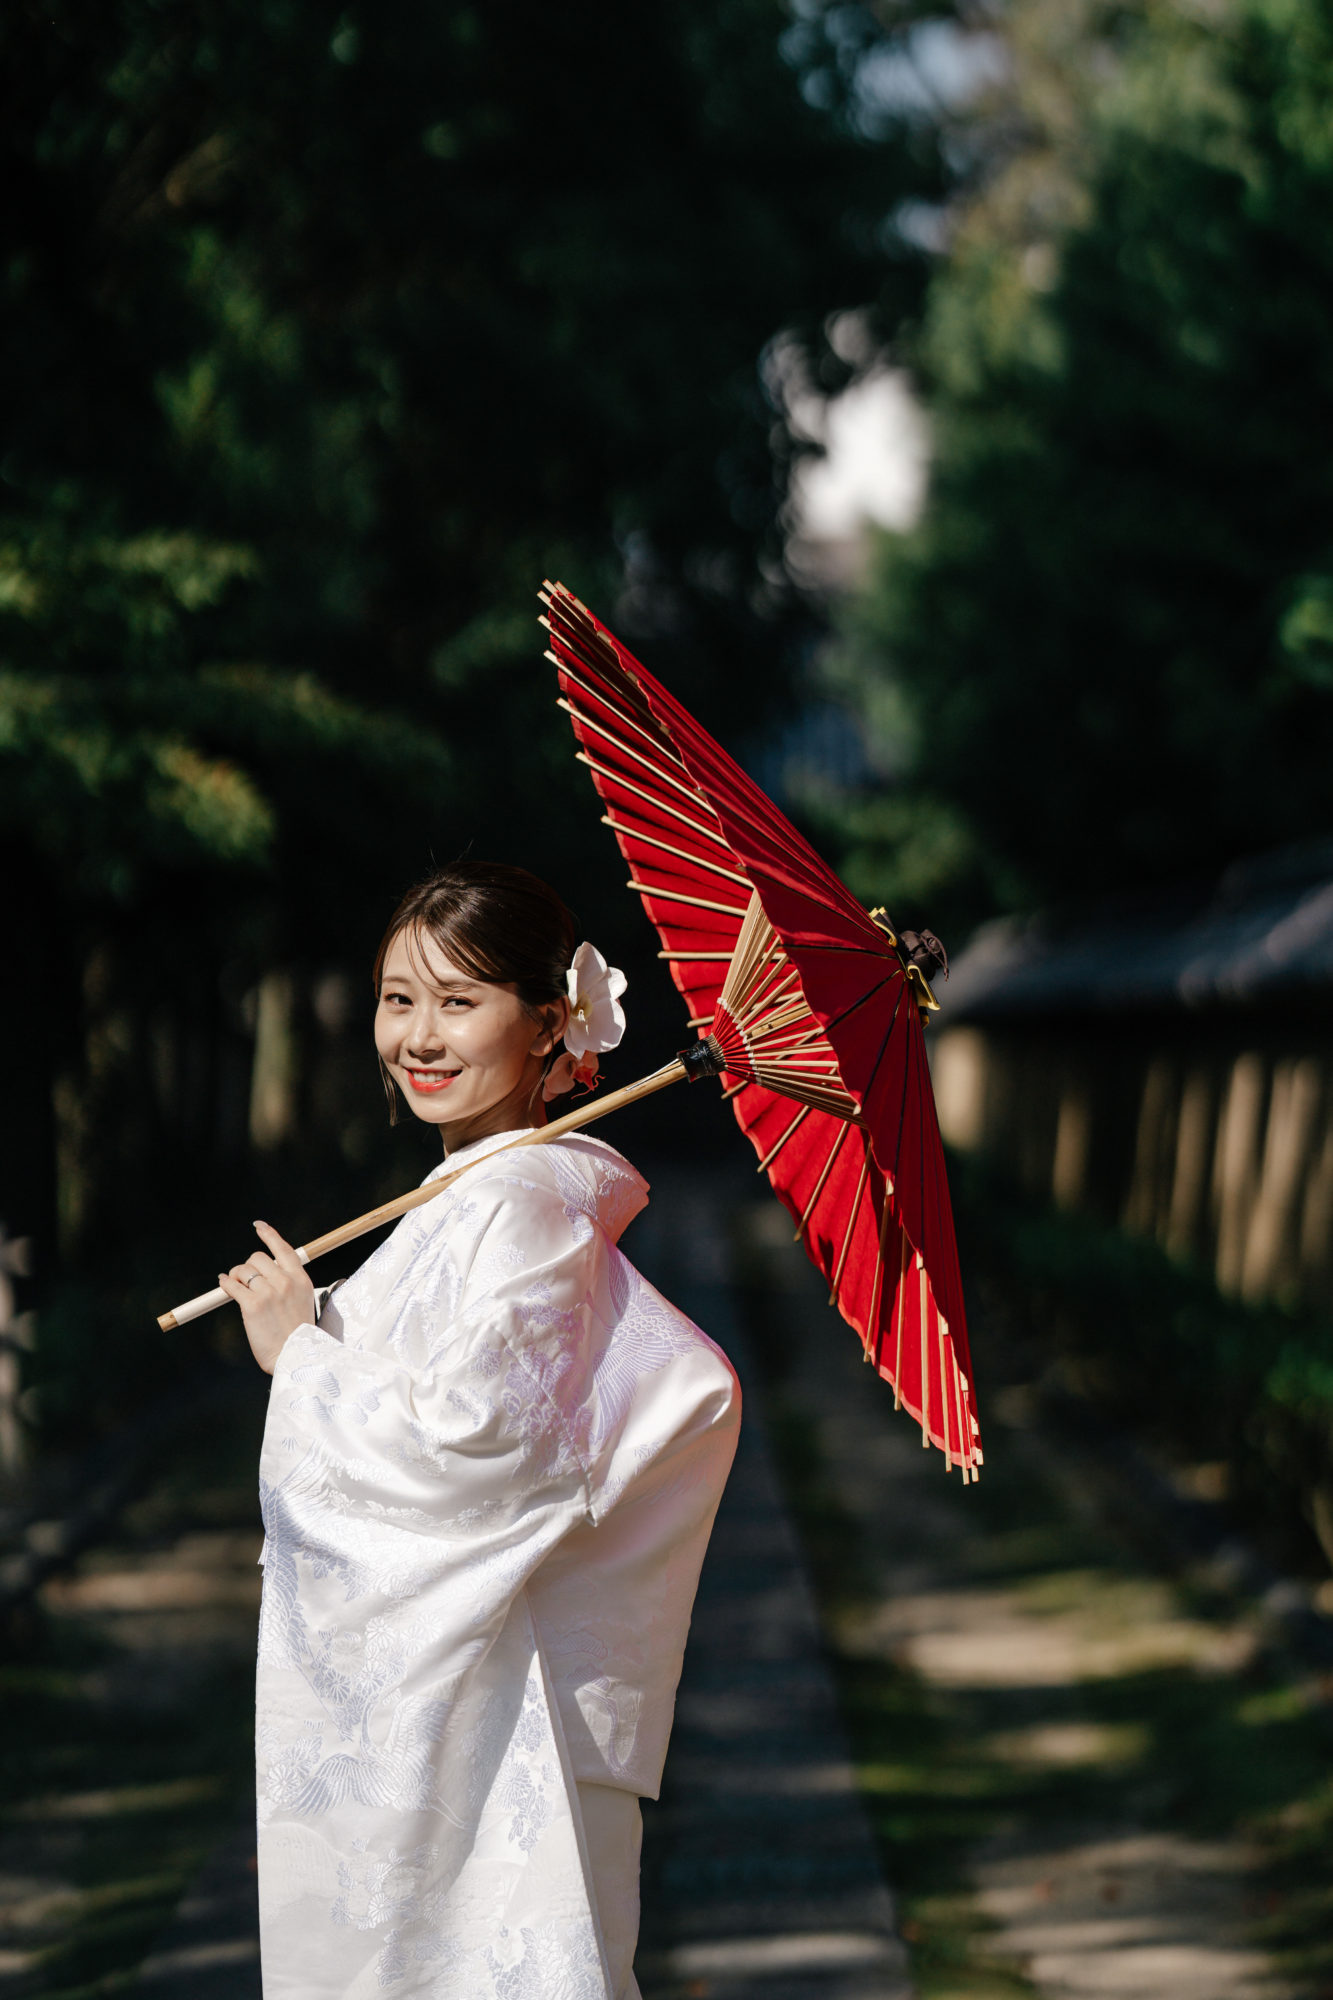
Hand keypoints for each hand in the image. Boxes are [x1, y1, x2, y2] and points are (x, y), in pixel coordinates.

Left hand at [217, 1221, 316, 1375]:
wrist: (295, 1355)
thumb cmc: (297, 1332)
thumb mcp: (304, 1300)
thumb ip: (290, 1282)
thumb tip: (267, 1271)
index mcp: (300, 1279)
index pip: (283, 1248)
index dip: (268, 1234)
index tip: (259, 1226)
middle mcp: (285, 1281)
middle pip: (257, 1257)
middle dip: (248, 1266)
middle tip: (246, 1279)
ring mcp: (268, 1292)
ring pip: (243, 1270)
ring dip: (236, 1277)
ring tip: (238, 1287)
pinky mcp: (252, 1305)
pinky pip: (232, 1286)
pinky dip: (225, 1283)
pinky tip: (224, 1284)